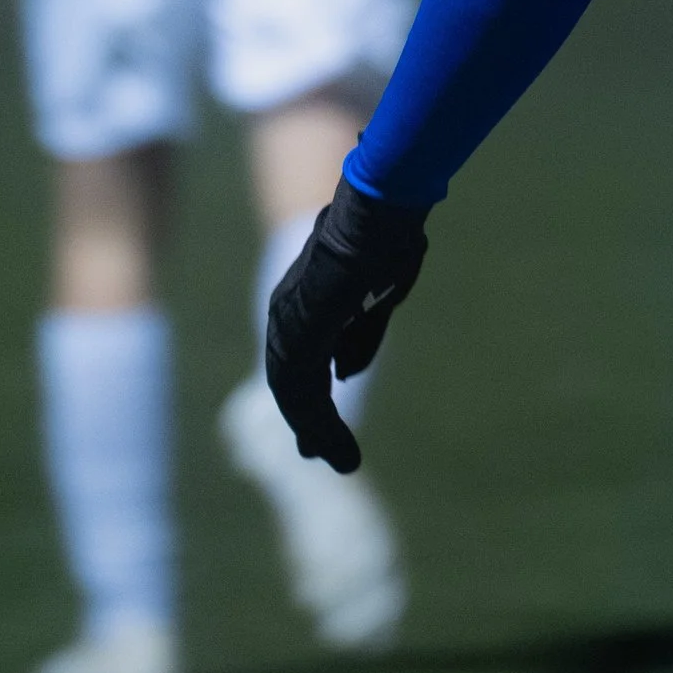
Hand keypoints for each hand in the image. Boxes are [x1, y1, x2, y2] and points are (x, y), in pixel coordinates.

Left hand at [264, 178, 431, 471]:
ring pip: (297, 396)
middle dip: (306, 420)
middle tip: (316, 454)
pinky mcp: (300, 340)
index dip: (310, 394)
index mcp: (304, 300)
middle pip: (291, 381)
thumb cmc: (385, 239)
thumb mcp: (378, 296)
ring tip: (343, 461)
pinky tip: (338, 448)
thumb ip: (359, 336)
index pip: (299, 357)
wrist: (380, 211)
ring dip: (319, 431)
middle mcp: (287, 315)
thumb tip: (344, 374)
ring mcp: (290, 327)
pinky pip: (306, 397)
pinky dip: (322, 427)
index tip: (317, 428)